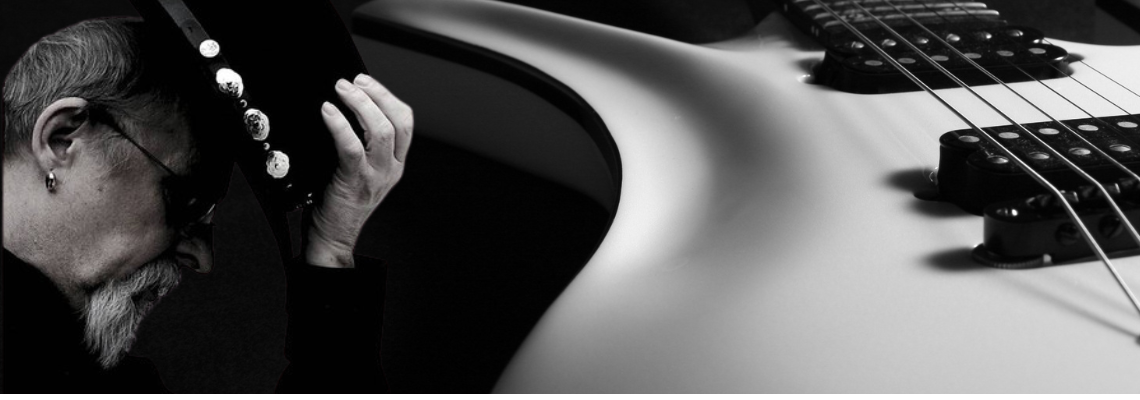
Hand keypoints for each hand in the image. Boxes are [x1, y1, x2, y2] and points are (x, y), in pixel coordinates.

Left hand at [305, 74, 412, 267]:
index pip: (404, 122)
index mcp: (395, 164)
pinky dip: (340, 125)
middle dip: (376, 94)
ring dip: (361, 105)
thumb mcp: (359, 170)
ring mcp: (376, 177)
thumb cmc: (338, 202)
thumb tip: (344, 109)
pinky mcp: (355, 182)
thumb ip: (360, 144)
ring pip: (381, 132)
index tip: (365, 81)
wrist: (332, 238)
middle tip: (352, 81)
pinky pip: (352, 148)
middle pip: (397, 122)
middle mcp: (391, 169)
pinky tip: (328, 111)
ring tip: (341, 89)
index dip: (387, 96)